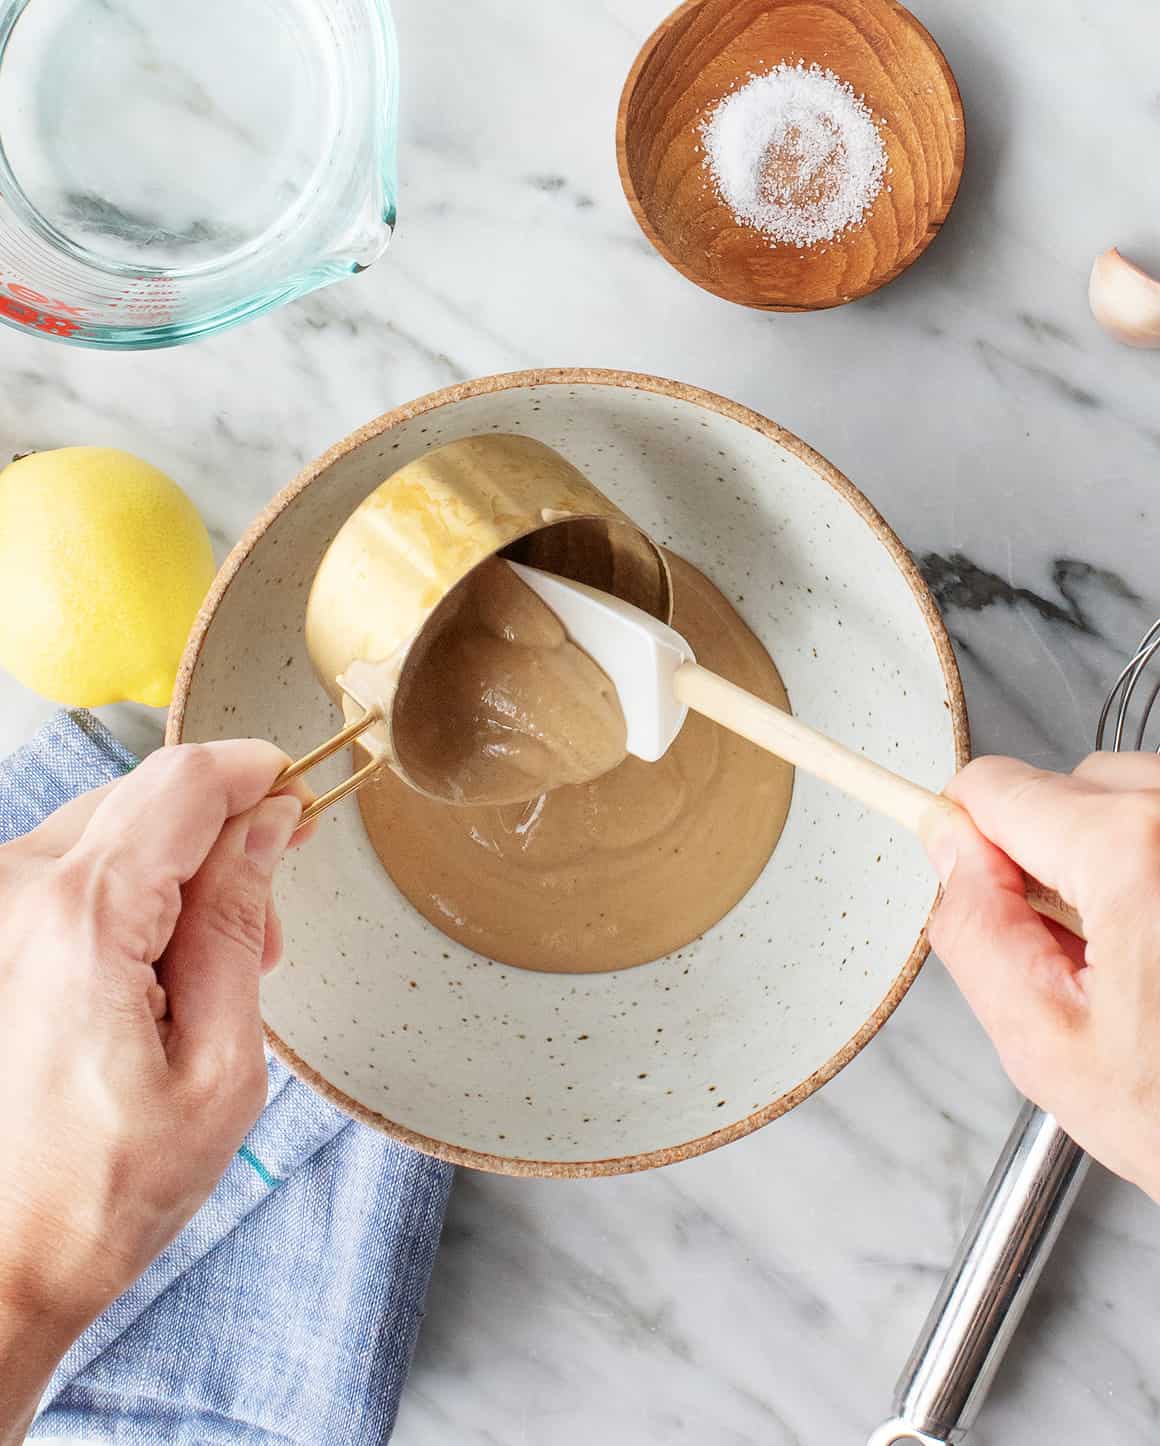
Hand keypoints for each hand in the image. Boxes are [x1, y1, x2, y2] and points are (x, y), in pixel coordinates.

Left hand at [0, 741, 308, 1444]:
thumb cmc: (103, 1191)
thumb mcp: (219, 1065)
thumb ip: (236, 924)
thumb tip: (266, 828)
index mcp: (83, 920)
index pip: (186, 784)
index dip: (257, 775)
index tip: (300, 796)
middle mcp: (16, 895)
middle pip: (147, 798)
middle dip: (223, 840)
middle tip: (261, 938)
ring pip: (111, 831)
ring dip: (175, 875)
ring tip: (207, 979)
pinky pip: (71, 872)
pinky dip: (127, 900)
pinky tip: (149, 978)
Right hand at [924, 753, 1159, 1201]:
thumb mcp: (1045, 1046)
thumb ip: (975, 929)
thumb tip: (945, 846)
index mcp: (1132, 854)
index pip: (994, 787)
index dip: (969, 842)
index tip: (980, 888)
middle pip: (1066, 784)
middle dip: (1051, 856)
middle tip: (1080, 953)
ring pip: (1131, 796)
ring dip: (1115, 856)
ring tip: (1144, 954)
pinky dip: (1159, 863)